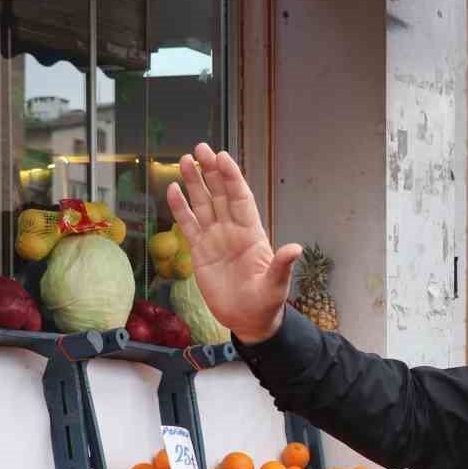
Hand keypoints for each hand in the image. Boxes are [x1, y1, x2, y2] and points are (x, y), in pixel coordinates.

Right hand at [165, 143, 301, 343]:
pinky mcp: (199, 252)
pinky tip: (172, 189)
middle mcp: (232, 230)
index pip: (240, 198)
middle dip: (210, 172)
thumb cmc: (265, 303)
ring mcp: (215, 239)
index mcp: (251, 233)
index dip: (231, 178)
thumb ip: (281, 266)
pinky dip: (180, 208)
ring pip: (203, 204)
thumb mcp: (275, 286)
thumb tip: (295, 248)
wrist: (248, 320)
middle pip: (220, 194)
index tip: (222, 158)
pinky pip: (188, 225)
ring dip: (194, 183)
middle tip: (200, 149)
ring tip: (184, 160)